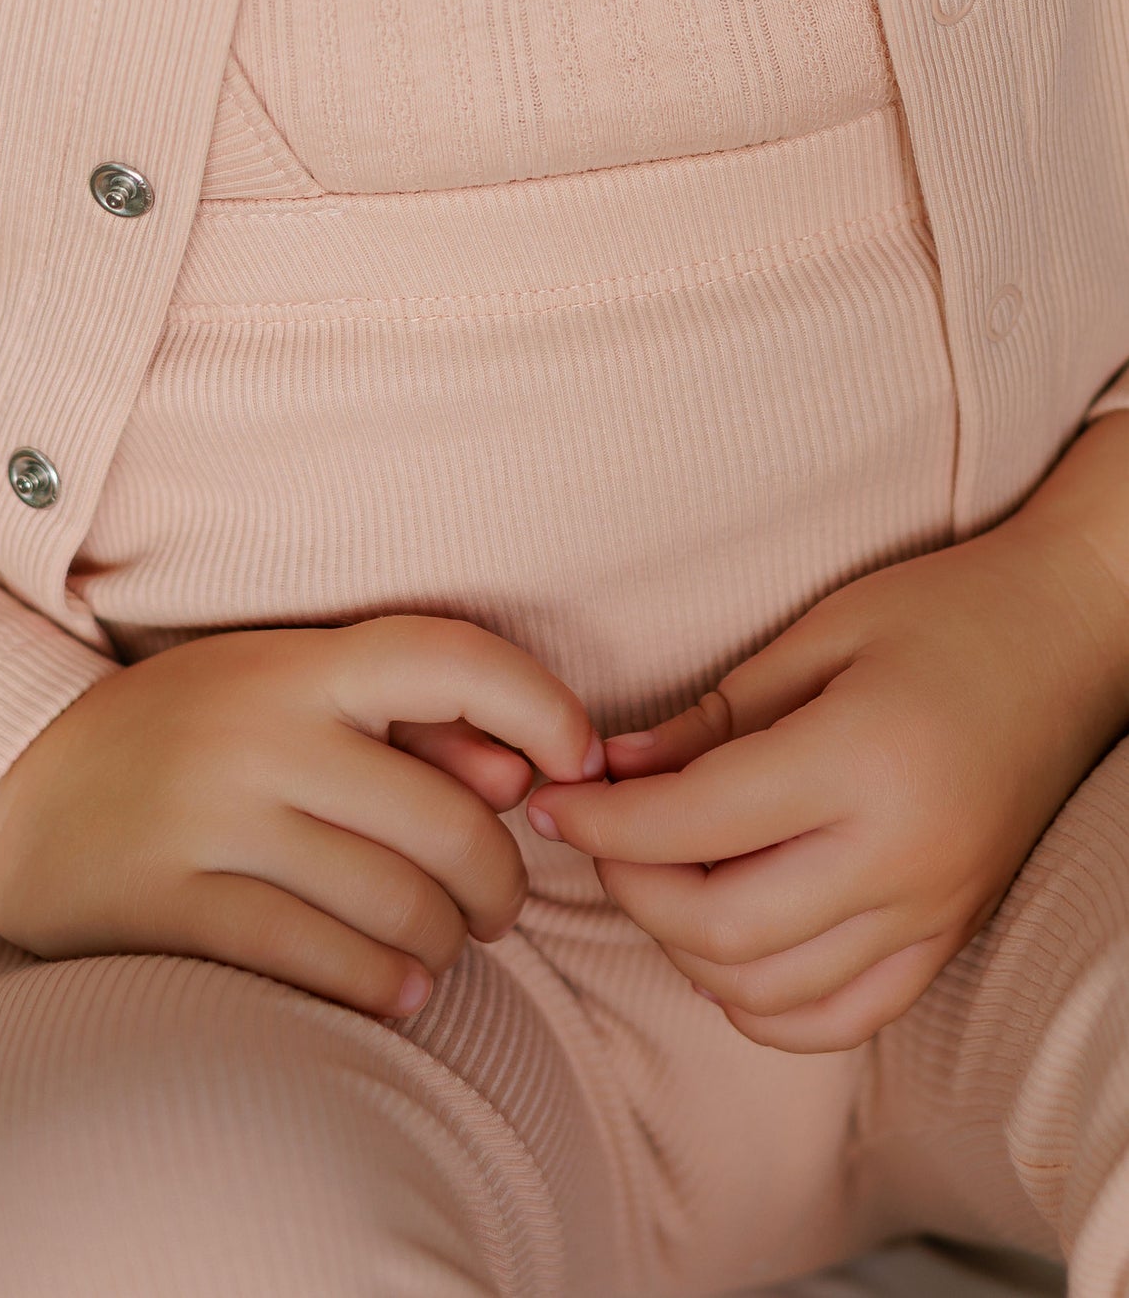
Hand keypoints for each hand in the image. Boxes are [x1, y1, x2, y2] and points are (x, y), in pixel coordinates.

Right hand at [0, 615, 604, 1020]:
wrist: (12, 787)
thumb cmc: (179, 734)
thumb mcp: (275, 687)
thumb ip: (396, 716)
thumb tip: (516, 776)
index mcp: (295, 665)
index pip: (447, 657)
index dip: (539, 705)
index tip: (577, 759)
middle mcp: (260, 731)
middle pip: (447, 820)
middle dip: (500, 882)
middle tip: (497, 906)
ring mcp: (210, 818)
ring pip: (395, 901)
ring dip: (446, 943)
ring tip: (442, 949)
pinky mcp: (169, 904)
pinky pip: (318, 959)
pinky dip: (382, 986)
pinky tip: (396, 990)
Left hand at [527, 499, 1128, 1053]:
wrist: (1074, 636)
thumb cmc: (945, 611)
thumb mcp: (818, 635)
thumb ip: (711, 717)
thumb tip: (611, 770)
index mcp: (861, 761)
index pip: (693, 824)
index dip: (602, 821)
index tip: (552, 800)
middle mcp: (901, 855)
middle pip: (720, 926)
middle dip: (632, 886)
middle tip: (600, 833)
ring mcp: (933, 910)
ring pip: (771, 988)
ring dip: (687, 947)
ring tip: (659, 875)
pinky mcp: (951, 934)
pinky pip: (843, 1015)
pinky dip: (765, 1002)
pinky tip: (727, 946)